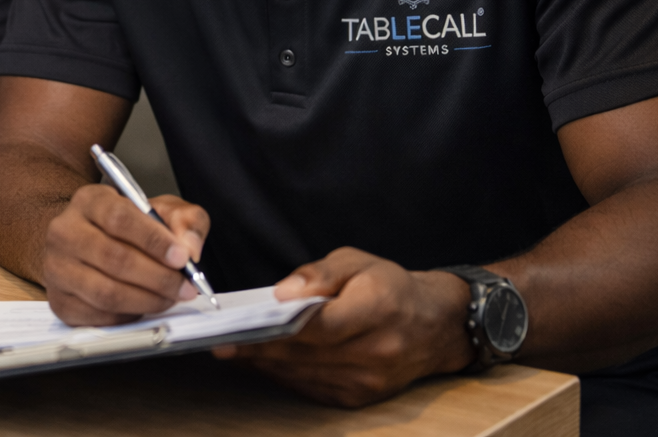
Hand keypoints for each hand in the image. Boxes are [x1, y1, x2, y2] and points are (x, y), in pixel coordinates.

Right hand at [43, 184, 209, 324]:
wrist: (87, 243)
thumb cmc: (125, 227)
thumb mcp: (160, 211)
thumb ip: (184, 220)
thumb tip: (189, 247)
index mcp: (89, 201)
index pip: (119, 218)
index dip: (154, 241)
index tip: (182, 257)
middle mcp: (65, 232)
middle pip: (113, 258)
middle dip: (158, 277)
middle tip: (184, 287)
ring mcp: (57, 268)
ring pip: (105, 292)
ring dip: (147, 300)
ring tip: (169, 298)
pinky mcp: (59, 301)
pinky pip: (98, 316)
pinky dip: (128, 315)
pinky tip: (143, 306)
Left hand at [212, 247, 475, 406]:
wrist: (436, 325)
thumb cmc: (392, 286)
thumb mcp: (356, 261)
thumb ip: (318, 274)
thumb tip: (282, 294)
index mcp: (377, 309)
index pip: (317, 326)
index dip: (274, 331)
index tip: (238, 329)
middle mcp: (375, 351)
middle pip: (305, 355)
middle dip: (258, 350)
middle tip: (221, 343)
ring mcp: (369, 380)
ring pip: (305, 375)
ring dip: (267, 366)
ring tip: (235, 351)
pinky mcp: (362, 396)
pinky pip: (314, 389)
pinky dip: (287, 376)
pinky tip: (266, 363)